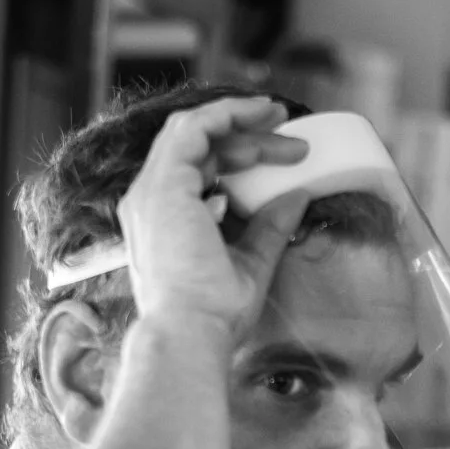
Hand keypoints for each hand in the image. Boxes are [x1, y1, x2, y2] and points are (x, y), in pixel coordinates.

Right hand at [116, 96, 308, 341]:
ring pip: (194, 131)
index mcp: (162, 221)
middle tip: (292, 141)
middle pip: (197, 146)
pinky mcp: (165, 185)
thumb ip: (269, 228)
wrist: (191, 333)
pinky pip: (195, 128)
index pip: (196, 169)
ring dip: (239, 121)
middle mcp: (150, 202)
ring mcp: (152, 191)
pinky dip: (227, 115)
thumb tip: (299, 198)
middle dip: (245, 136)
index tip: (279, 155)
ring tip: (281, 120)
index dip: (237, 154)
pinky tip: (261, 115)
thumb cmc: (213, 315)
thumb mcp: (251, 263)